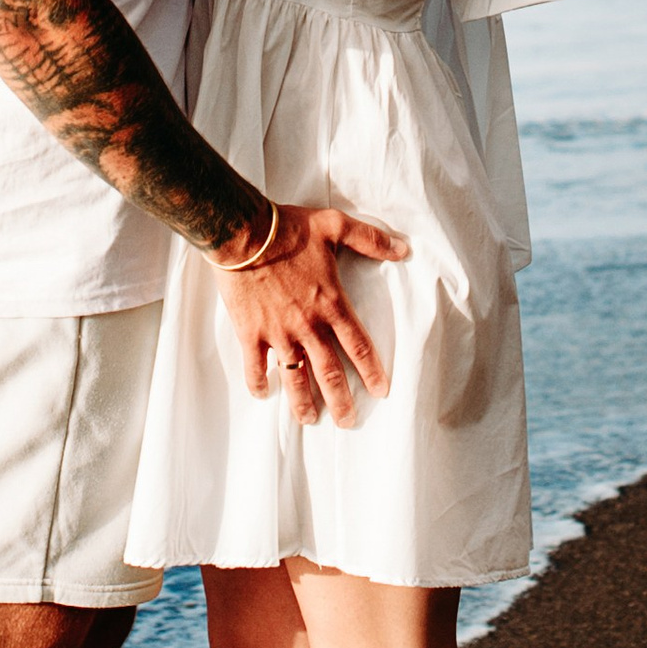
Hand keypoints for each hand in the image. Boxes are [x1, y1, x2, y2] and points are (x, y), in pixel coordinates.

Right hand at [214, 205, 408, 426]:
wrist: (243, 233)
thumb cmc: (289, 228)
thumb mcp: (335, 226)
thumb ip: (370, 239)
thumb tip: (403, 249)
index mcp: (331, 304)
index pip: (359, 347)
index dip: (372, 372)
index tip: (380, 392)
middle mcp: (308, 326)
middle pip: (329, 372)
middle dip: (341, 401)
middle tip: (348, 422)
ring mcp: (278, 333)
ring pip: (295, 378)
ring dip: (303, 402)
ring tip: (310, 420)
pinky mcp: (251, 333)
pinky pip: (256, 367)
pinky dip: (259, 384)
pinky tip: (263, 395)